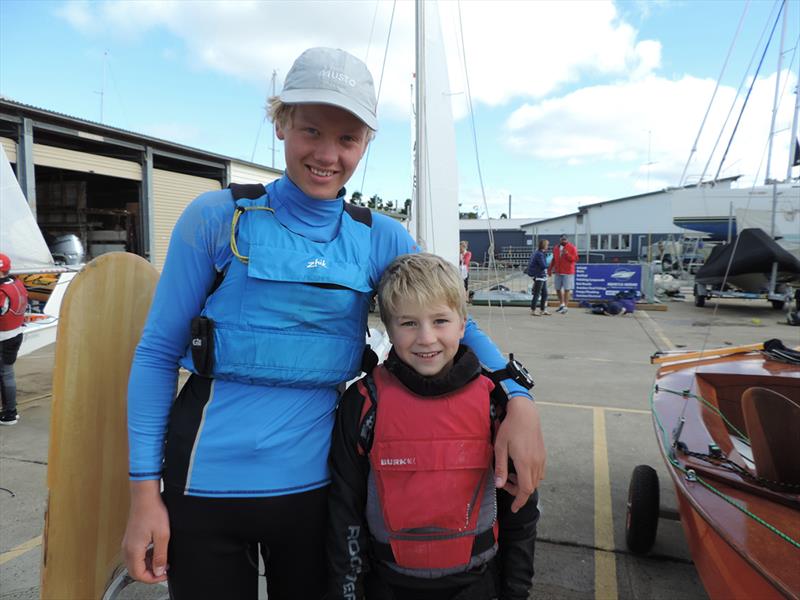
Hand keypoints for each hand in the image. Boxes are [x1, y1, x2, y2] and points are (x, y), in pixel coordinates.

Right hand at [122, 480, 169, 582]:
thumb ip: (160, 555)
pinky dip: (145, 557)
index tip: (164, 575)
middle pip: (135, 571)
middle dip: (150, 574)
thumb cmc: (153, 511)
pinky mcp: (131, 538)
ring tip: (162, 560)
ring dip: (148, 565)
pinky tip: (156, 552)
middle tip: (163, 570)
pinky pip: (135, 554)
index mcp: (133, 550)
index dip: (152, 579)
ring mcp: (128, 543)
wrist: (145, 496)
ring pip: (135, 563)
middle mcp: (127, 548)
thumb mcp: (162, 536)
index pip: (138, 575)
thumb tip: (159, 571)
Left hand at [494, 396, 545, 512]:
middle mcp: (536, 463)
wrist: (526, 413)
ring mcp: (541, 459)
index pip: (525, 490)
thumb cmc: (510, 428)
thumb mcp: (500, 447)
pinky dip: (530, 476)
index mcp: (525, 463)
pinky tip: (521, 467)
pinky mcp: (543, 454)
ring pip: (536, 480)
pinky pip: (539, 472)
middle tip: (505, 483)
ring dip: (524, 483)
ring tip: (512, 474)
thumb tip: (498, 485)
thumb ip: (500, 467)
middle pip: (530, 487)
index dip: (520, 501)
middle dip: (518, 491)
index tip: (514, 508)